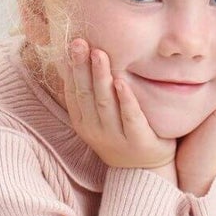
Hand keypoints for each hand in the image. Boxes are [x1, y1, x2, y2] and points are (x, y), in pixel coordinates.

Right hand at [59, 38, 176, 171]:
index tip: (71, 44)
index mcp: (83, 123)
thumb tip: (79, 58)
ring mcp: (116, 137)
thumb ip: (91, 95)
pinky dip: (125, 99)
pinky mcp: (138, 141)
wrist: (144, 172)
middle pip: (86, 94)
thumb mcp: (99, 118)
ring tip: (99, 54)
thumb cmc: (121, 136)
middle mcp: (95, 130)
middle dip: (82, 68)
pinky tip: (122, 82)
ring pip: (105, 104)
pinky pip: (130, 117)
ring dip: (101, 78)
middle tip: (80, 43)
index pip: (73, 92)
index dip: (71, 69)